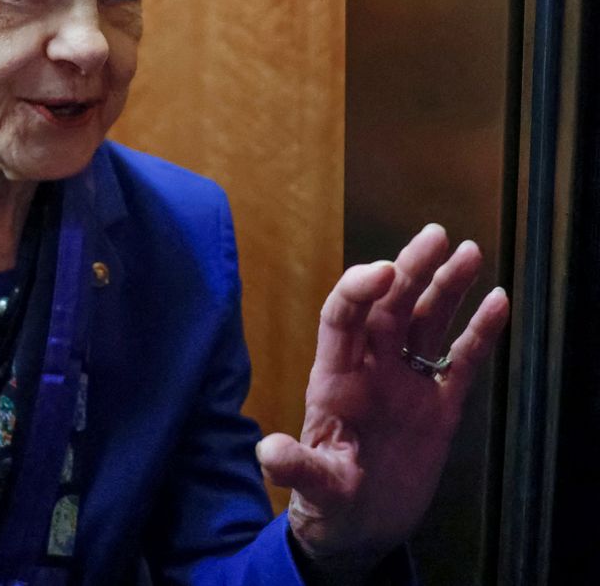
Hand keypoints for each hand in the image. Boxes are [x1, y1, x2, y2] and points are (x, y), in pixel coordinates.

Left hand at [255, 224, 509, 576]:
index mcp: (336, 379)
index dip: (359, 289)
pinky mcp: (439, 405)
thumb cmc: (329, 505)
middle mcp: (372, 370)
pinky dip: (480, 332)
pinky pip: (462, 359)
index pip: (343, 317)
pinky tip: (498, 301)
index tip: (384, 270)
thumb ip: (297, 468)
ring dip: (446, 287)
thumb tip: (268, 453)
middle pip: (390, 306)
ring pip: (427, 322)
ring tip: (470, 251)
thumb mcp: (312, 489)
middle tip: (435, 235)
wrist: (362, 530)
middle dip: (410, 269)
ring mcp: (407, 384)